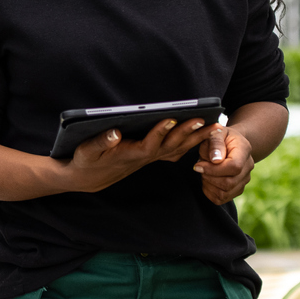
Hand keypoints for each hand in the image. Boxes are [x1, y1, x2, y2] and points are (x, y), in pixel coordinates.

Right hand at [61, 117, 211, 193]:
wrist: (88, 179)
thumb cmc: (86, 162)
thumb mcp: (87, 151)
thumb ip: (101, 142)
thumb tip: (114, 133)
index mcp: (128, 155)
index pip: (148, 145)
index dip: (160, 133)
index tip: (170, 119)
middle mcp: (142, 157)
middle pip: (170, 147)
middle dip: (187, 133)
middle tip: (204, 120)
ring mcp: (149, 158)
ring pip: (177, 148)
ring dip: (195, 138)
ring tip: (213, 125)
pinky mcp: (150, 155)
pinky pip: (175, 150)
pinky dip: (189, 142)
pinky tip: (201, 134)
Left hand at [192, 125, 255, 203]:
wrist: (229, 144)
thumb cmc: (220, 137)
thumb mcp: (216, 132)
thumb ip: (215, 143)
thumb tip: (216, 160)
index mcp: (244, 150)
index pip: (234, 167)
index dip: (213, 169)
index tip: (198, 165)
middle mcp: (248, 167)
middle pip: (229, 183)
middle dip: (209, 177)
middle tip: (199, 168)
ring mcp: (244, 180)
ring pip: (224, 193)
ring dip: (208, 185)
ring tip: (203, 172)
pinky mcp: (237, 189)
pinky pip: (221, 199)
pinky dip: (209, 192)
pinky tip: (207, 180)